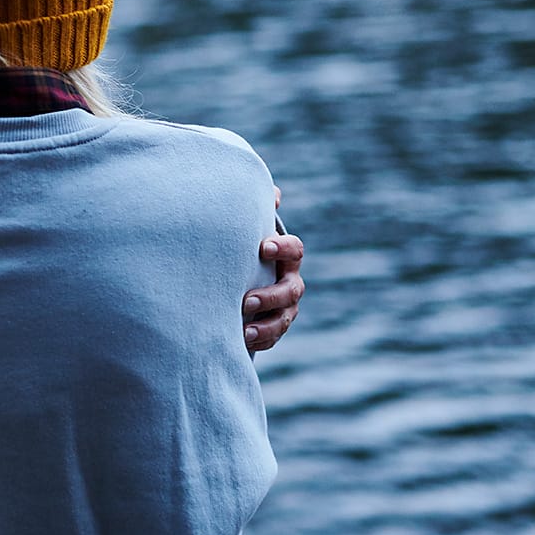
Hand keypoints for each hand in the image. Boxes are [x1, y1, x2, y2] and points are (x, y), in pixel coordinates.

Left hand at [244, 186, 304, 352]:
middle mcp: (290, 281)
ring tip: (245, 332)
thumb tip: (272, 192)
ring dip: (266, 326)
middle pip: (291, 290)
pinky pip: (272, 338)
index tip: (263, 247)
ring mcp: (284, 307)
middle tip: (247, 300)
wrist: (240, 275)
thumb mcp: (248, 227)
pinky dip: (260, 341)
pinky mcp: (273, 327)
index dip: (282, 248)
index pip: (294, 249)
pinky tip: (241, 342)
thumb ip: (257, 209)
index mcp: (286, 255)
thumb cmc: (245, 246)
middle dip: (271, 296)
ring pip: (284, 319)